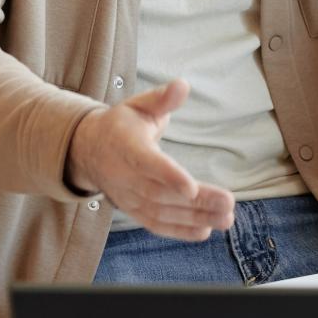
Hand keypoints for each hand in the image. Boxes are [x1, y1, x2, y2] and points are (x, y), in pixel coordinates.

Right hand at [66, 80, 234, 240]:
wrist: (89, 149)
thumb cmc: (122, 124)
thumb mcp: (140, 104)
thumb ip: (162, 99)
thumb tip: (182, 86)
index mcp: (126, 146)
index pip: (147, 163)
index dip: (168, 176)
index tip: (191, 187)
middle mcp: (124, 176)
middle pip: (161, 193)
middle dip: (196, 202)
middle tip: (228, 203)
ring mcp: (127, 197)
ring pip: (162, 212)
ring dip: (195, 218)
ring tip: (226, 218)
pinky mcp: (133, 210)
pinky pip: (156, 224)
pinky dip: (180, 230)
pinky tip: (205, 230)